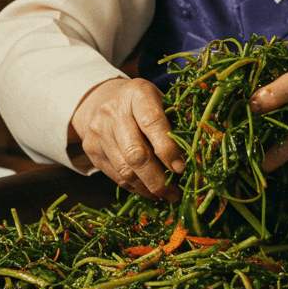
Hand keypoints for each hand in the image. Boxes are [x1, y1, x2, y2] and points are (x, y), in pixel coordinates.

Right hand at [69, 78, 184, 200]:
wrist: (103, 101)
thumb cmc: (144, 105)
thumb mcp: (161, 101)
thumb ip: (177, 122)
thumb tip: (196, 153)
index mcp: (137, 93)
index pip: (152, 122)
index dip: (167, 148)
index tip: (180, 168)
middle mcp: (114, 111)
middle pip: (135, 153)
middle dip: (157, 179)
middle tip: (174, 193)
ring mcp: (99, 131)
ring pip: (125, 170)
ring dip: (147, 188)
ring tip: (165, 195)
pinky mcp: (91, 148)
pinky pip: (116, 176)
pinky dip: (134, 187)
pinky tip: (148, 190)